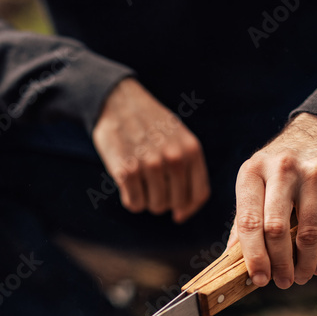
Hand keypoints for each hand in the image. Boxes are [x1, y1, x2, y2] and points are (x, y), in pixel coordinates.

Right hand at [92, 78, 208, 222]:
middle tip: (151, 186)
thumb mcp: (178, 136)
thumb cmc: (149, 123)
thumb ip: (187, 169)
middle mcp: (174, 158)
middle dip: (163, 201)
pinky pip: (134, 203)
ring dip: (146, 200)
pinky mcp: (127, 171)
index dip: (189, 209)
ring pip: (155, 206)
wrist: (117, 102)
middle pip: (175, 204)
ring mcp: (151, 165)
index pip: (199, 194)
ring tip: (139, 182)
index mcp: (191, 150)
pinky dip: (130, 199)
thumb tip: (182, 213)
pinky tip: (127, 184)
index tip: (178, 214)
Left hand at [227, 113, 316, 288]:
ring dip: (305, 263)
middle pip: (277, 229)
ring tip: (300, 276)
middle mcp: (282, 170)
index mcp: (252, 172)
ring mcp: (313, 174)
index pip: (249, 222)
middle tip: (282, 282)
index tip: (259, 279)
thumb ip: (244, 220)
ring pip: (309, 232)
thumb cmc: (278, 168)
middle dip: (280, 263)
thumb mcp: (254, 183)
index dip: (254, 256)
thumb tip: (234, 262)